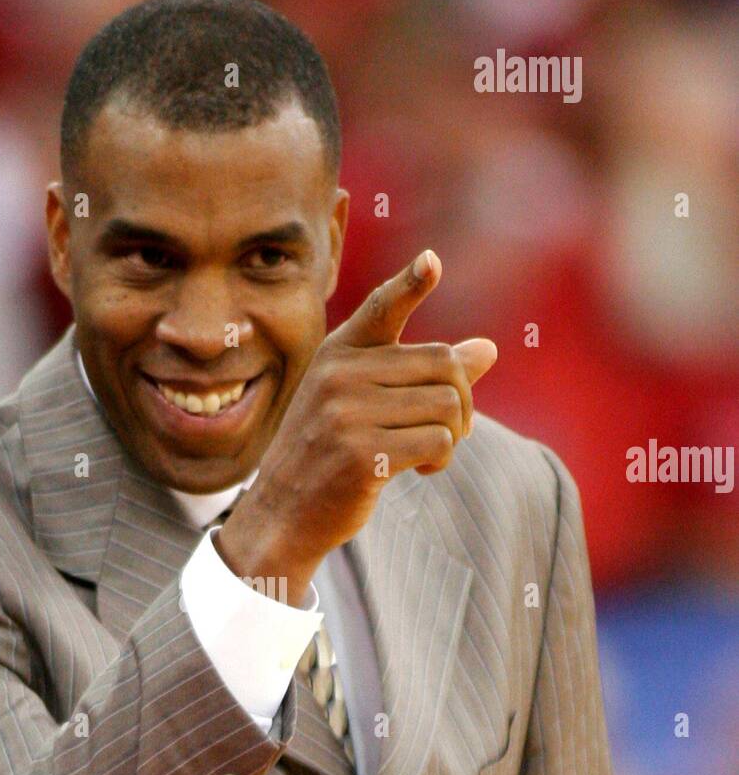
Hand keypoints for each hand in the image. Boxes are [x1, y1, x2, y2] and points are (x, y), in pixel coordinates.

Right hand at [216, 250, 497, 604]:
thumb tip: (489, 348)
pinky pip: (438, 442)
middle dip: (462, 400)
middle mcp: (340, 375)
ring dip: (454, 434)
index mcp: (339, 354)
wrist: (284, 512)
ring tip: (430, 452)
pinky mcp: (361, 453)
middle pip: (444, 364)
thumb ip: (422, 374)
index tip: (432, 262)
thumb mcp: (365, 402)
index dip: (410, 285)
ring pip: (447, 405)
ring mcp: (347, 413)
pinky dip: (441, 459)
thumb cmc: (330, 452)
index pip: (381, 309)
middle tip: (449, 429)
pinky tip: (419, 470)